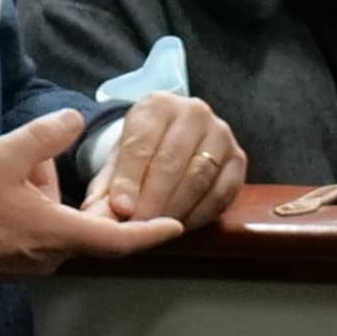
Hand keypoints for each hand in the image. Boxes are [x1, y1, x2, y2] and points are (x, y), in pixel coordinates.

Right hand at [0, 110, 160, 280]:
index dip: (151, 233)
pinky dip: (31, 212)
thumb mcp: (7, 154)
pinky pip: (36, 236)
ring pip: (58, 229)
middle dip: (72, 195)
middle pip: (84, 227)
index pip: (120, 240)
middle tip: (46, 168)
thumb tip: (74, 119)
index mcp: (58, 234)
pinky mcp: (9, 267)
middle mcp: (50, 257)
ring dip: (48, 202)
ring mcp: (28, 266)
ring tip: (17, 171)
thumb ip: (47, 136)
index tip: (176, 226)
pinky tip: (4, 190)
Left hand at [91, 87, 245, 232]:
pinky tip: (181, 226)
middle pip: (171, 162)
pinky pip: (221, 193)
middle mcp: (193, 112)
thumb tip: (98, 219)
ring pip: (198, 178)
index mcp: (157, 105)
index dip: (129, 180)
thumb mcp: (117, 163)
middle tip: (138, 228)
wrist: (173, 140)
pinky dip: (200, 214)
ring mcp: (221, 134)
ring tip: (156, 230)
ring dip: (175, 210)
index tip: (121, 210)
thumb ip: (106, 189)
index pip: (141, 145)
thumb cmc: (141, 154)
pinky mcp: (238, 159)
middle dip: (152, 200)